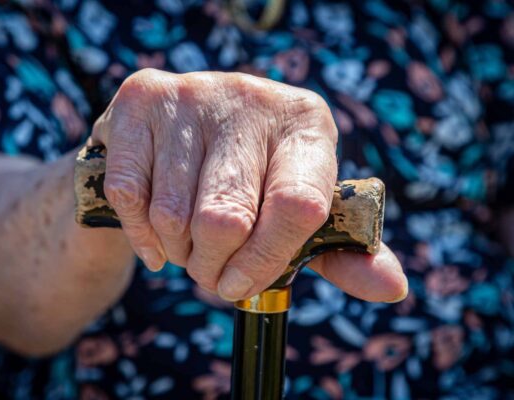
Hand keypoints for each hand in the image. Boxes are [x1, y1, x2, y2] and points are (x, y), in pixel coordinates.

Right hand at [93, 69, 406, 301]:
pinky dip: (142, 234)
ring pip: (175, 214)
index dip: (266, 260)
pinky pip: (131, 195)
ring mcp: (193, 93)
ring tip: (188, 245)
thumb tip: (393, 288)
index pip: (297, 205)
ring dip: (179, 251)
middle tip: (211, 271)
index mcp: (307, 124)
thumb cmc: (253, 185)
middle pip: (227, 218)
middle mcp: (254, 97)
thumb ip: (342, 253)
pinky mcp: (141, 99)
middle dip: (213, 266)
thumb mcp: (302, 216)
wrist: (182, 139)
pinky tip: (156, 238)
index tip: (241, 285)